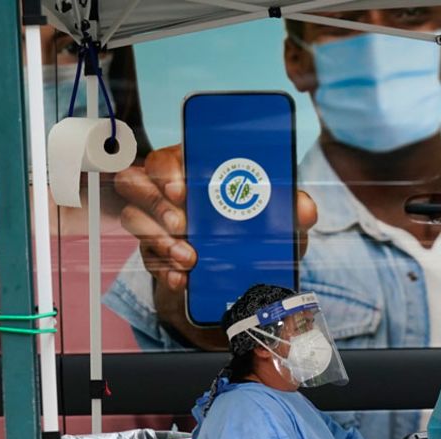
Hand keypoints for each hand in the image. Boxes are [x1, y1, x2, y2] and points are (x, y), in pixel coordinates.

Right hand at [115, 144, 318, 346]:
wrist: (248, 271)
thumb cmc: (260, 230)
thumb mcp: (281, 220)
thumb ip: (293, 210)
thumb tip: (305, 208)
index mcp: (195, 170)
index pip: (166, 158)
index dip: (167, 170)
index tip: (182, 190)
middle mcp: (168, 191)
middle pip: (136, 182)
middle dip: (156, 204)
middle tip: (182, 226)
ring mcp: (156, 221)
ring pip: (135, 219)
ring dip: (158, 239)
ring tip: (189, 258)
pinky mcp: (155, 251)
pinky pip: (147, 258)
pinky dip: (164, 270)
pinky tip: (182, 279)